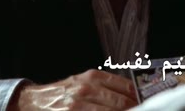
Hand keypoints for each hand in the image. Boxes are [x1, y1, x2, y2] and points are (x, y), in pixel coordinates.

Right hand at [9, 69, 137, 109]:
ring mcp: (79, 104)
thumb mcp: (84, 83)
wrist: (34, 101)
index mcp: (94, 77)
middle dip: (134, 110)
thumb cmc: (64, 93)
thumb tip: (133, 97)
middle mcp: (88, 89)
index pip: (126, 87)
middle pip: (121, 103)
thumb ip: (107, 88)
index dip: (140, 98)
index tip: (150, 104)